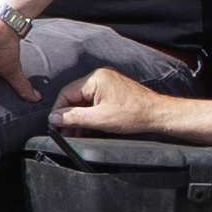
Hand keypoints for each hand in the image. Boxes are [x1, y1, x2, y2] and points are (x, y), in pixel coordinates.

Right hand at [53, 64, 169, 137]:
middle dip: (68, 116)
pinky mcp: (112, 92)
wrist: (157, 115)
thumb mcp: (99, 119)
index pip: (67, 93)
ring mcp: (107, 84)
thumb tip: (54, 118)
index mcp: (95, 79)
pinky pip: (93, 102)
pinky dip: (89, 115)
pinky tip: (85, 128)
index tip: (54, 125)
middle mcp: (100, 77)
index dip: (58, 111)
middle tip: (63, 132)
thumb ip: (74, 118)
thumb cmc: (134, 114)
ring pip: (83, 101)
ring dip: (78, 118)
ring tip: (74, 133)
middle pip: (74, 97)